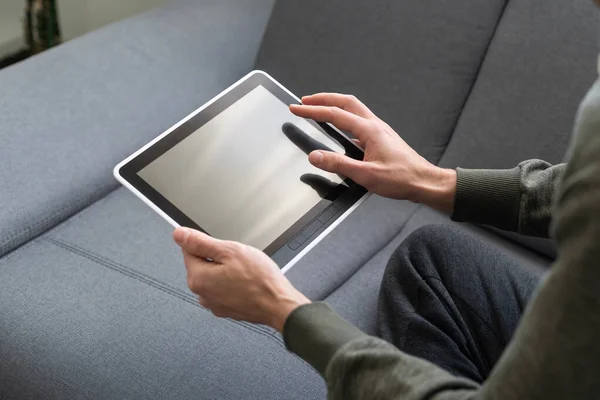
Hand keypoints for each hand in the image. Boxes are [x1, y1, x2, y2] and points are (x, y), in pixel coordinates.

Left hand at [173, 227, 310, 331]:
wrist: (279, 304)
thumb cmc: (260, 280)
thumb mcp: (230, 251)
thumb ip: (201, 242)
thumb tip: (179, 235)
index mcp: (198, 278)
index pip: (189, 250)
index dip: (208, 244)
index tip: (224, 247)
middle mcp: (202, 294)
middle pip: (202, 264)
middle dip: (218, 258)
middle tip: (239, 259)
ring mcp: (214, 304)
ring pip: (214, 276)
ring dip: (226, 271)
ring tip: (245, 272)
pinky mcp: (226, 309)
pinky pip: (224, 289)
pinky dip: (233, 283)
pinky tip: (247, 282)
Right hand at [289, 93, 456, 212]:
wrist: (424, 181)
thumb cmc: (401, 178)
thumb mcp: (366, 175)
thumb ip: (338, 165)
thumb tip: (315, 156)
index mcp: (369, 130)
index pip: (334, 114)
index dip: (312, 111)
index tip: (296, 108)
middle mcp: (374, 125)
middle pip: (345, 102)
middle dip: (323, 99)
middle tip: (305, 101)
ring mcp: (379, 130)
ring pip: (354, 108)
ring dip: (334, 105)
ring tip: (319, 108)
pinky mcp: (382, 137)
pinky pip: (359, 119)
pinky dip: (344, 116)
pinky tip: (340, 126)